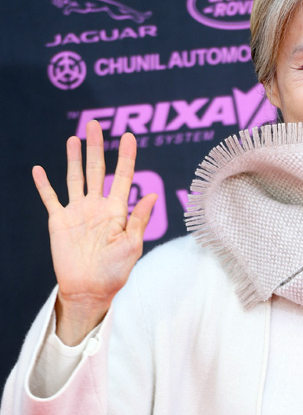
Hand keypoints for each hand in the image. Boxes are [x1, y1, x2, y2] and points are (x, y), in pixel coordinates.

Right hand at [32, 119, 156, 343]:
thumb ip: (139, 220)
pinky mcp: (59, 221)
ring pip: (74, 178)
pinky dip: (43, 184)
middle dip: (96, 147)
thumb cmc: (115, 272)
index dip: (126, 157)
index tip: (130, 136)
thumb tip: (153, 196)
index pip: (123, 177)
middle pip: (96, 170)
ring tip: (74, 138)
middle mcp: (97, 207)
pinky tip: (38, 169)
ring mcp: (77, 213)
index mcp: (117, 211)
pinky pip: (50, 198)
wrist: (89, 290)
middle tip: (96, 124)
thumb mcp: (132, 246)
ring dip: (74, 158)